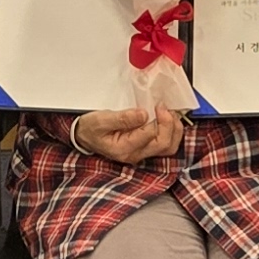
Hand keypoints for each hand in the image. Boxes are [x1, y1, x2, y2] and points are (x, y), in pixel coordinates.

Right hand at [68, 107, 185, 165]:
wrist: (84, 136)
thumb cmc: (91, 128)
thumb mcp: (101, 120)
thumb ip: (122, 118)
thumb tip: (144, 114)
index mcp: (125, 149)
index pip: (151, 136)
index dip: (159, 119)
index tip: (157, 104)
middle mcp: (136, 154)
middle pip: (164, 145)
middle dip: (170, 124)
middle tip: (165, 107)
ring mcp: (142, 153)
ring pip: (169, 147)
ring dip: (174, 130)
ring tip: (170, 113)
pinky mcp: (145, 149)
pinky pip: (165, 145)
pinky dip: (171, 132)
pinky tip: (168, 119)